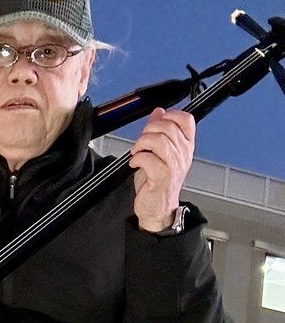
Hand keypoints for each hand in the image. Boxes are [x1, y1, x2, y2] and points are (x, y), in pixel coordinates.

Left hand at [129, 108, 195, 231]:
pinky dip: (137, 158)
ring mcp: (174, 165)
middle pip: (168, 127)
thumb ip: (159, 131)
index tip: (157, 123)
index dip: (169, 116)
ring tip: (137, 152)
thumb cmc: (157, 184)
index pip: (186, 119)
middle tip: (141, 142)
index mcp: (185, 146)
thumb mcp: (159, 153)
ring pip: (159, 140)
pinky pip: (148, 158)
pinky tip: (135, 163)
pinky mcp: (162, 176)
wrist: (157, 209)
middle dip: (148, 130)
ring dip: (142, 143)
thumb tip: (158, 112)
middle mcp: (183, 154)